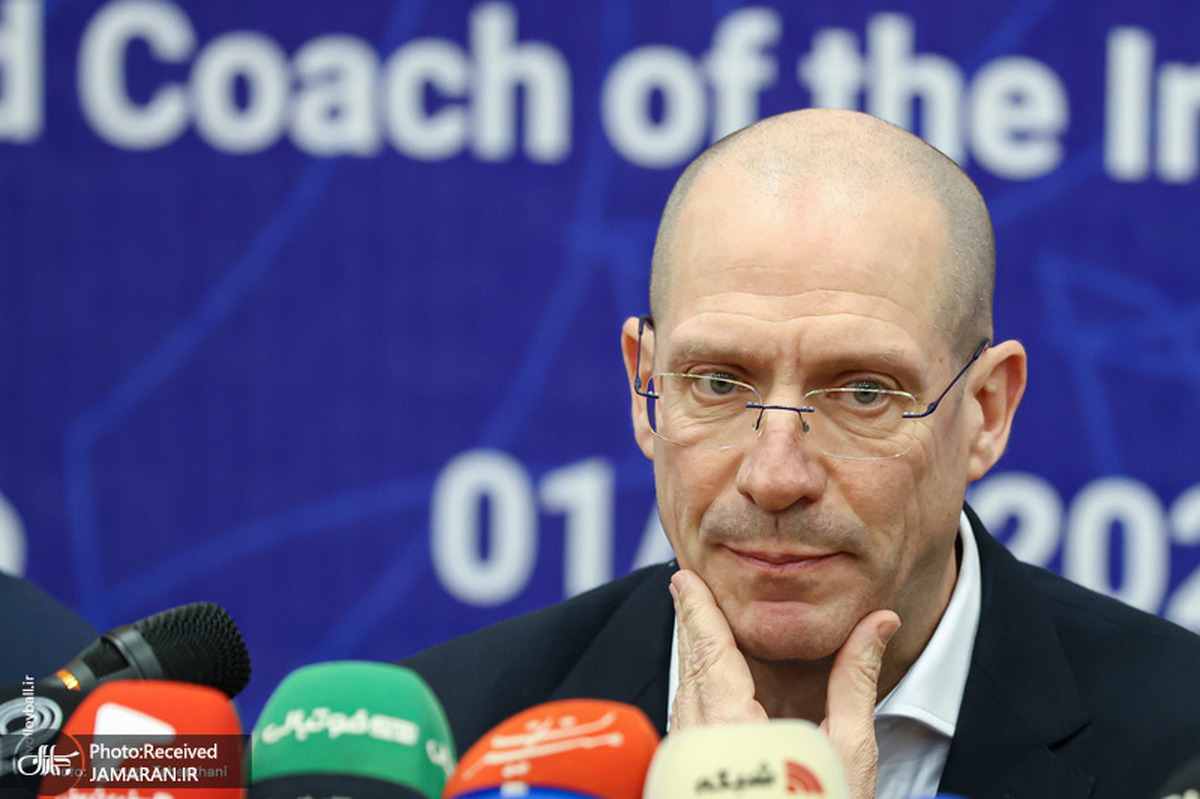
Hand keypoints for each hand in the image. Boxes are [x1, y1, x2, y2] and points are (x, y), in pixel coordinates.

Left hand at [668, 568, 900, 798]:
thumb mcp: (850, 752)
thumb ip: (854, 681)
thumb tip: (878, 623)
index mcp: (733, 728)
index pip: (709, 650)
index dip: (697, 610)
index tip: (684, 578)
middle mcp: (699, 745)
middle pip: (690, 669)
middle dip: (691, 627)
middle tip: (688, 590)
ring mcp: (689, 768)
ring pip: (684, 699)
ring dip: (691, 662)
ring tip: (699, 631)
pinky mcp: (689, 786)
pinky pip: (687, 727)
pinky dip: (694, 696)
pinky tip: (705, 689)